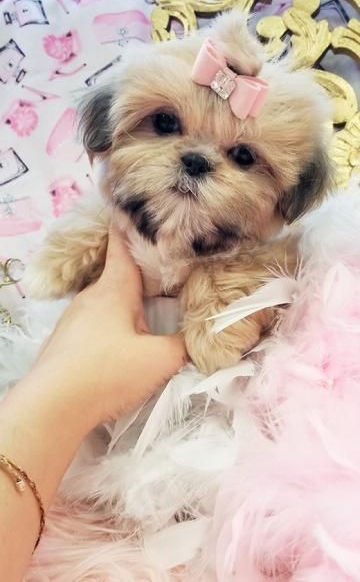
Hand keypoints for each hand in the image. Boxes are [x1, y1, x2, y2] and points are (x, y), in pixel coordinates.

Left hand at [28, 223, 186, 427]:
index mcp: (114, 288)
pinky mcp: (69, 337)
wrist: (52, 407)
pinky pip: (98, 316)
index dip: (134, 223)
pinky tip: (126, 334)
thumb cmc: (107, 372)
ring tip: (154, 300)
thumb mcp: (159, 360)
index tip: (147, 210)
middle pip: (120, 271)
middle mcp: (92, 295)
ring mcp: (76, 316)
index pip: (122, 242)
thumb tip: (203, 336)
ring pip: (109, 296)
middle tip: (171, 266)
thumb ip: (186, 345)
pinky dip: (116, 316)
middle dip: (145, 267)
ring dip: (130, 295)